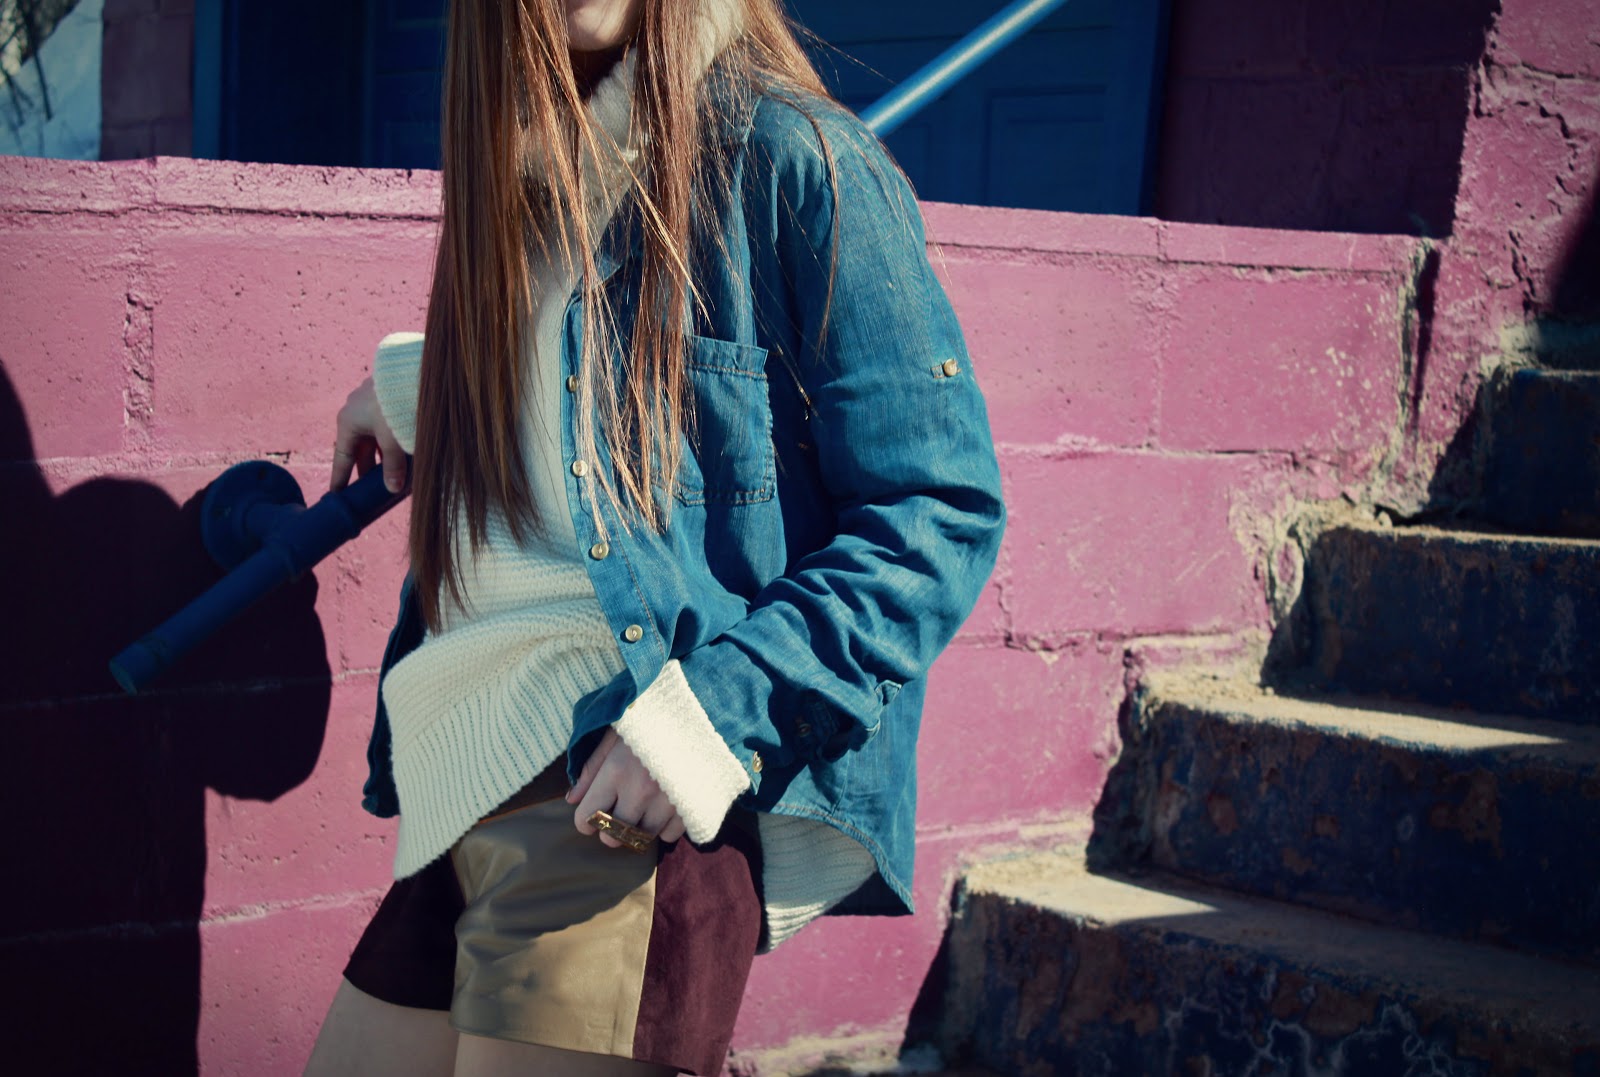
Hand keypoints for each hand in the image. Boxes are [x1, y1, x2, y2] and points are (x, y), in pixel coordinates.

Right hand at [331, 376, 406, 493]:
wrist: (409, 371)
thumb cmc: (394, 405)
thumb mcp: (393, 439)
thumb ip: (393, 466)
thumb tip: (392, 490)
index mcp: (348, 422)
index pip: (342, 458)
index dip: (340, 478)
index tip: (336, 495)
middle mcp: (355, 413)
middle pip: (360, 450)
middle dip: (366, 470)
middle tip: (369, 492)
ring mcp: (371, 405)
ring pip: (375, 439)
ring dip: (382, 457)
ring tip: (391, 476)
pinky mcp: (386, 400)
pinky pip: (385, 428)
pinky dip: (392, 443)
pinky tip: (404, 454)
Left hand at [567, 728, 686, 846]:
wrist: (698, 710)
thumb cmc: (650, 720)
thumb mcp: (616, 734)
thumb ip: (592, 767)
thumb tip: (572, 799)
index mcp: (617, 770)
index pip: (588, 817)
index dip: (584, 821)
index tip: (590, 816)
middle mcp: (641, 790)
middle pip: (614, 835)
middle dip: (610, 829)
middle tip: (616, 813)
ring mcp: (668, 800)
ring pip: (641, 838)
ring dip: (637, 828)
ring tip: (640, 808)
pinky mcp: (691, 804)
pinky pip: (669, 834)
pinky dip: (664, 826)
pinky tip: (662, 808)